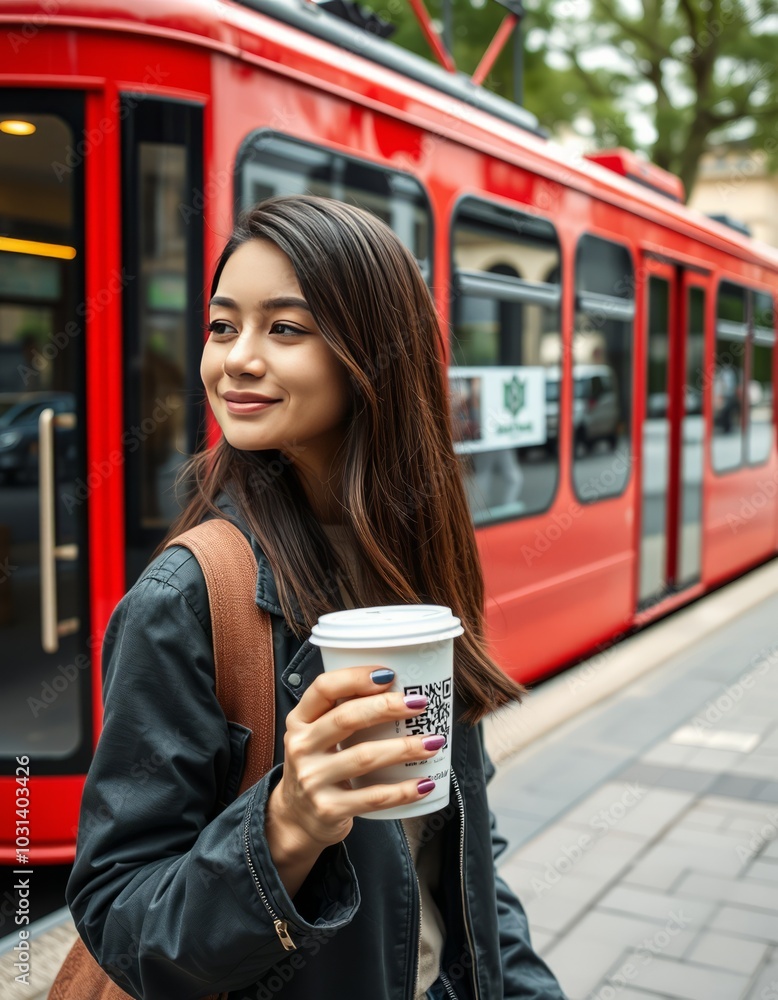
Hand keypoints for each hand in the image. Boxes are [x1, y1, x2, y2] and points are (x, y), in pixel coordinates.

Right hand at [269, 665, 441, 853]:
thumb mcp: (316, 735)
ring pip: (365, 757)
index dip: (356, 677)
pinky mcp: (329, 809)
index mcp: (299, 720)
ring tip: (433, 741)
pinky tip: (425, 783)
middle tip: (420, 704)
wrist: (298, 819)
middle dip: (387, 707)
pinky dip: (403, 790)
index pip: (323, 688)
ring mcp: (313, 779)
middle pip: (347, 718)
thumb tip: (399, 690)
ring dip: (404, 748)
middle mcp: (301, 746)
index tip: (389, 674)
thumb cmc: (319, 766)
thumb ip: (342, 713)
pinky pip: (373, 797)